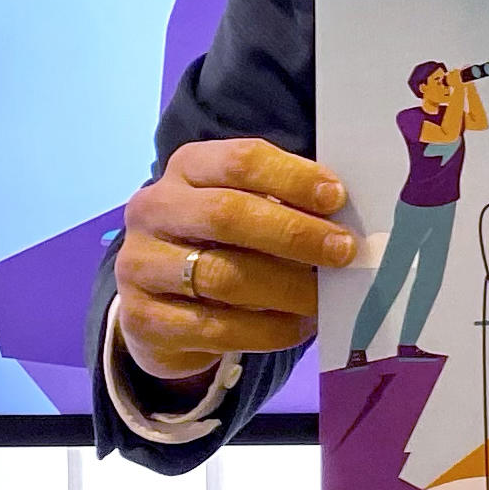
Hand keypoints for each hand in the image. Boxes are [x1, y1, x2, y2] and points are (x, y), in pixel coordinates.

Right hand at [113, 138, 353, 389]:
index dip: (293, 177)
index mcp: (188, 167)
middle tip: (343, 251)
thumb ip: (287, 204)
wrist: (160, 300)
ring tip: (324, 297)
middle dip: (295, 234)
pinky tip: (298, 326)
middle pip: (227, 214)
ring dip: (286, 288)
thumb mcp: (249, 207)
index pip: (241, 160)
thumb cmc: (224, 240)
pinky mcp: (144, 319)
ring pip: (222, 276)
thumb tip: (348, 221)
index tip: (337, 198)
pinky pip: (216, 328)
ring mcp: (140, 265)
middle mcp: (154, 210)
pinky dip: (268, 329)